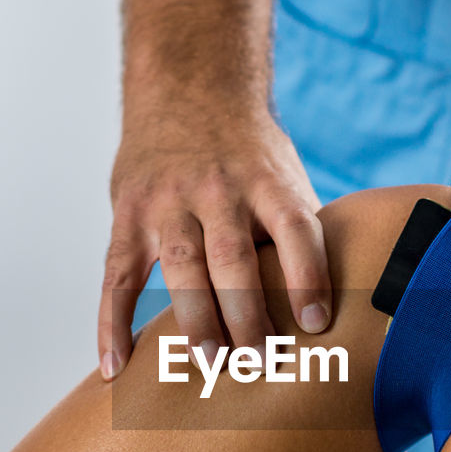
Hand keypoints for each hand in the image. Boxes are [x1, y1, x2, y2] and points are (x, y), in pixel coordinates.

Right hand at [98, 100, 332, 378]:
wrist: (190, 86)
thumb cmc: (251, 154)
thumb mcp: (284, 174)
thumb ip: (300, 232)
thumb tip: (339, 307)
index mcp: (267, 182)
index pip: (293, 228)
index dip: (307, 275)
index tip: (316, 324)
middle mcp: (218, 189)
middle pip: (232, 257)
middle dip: (246, 313)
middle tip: (259, 362)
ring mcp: (169, 200)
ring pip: (181, 267)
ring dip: (195, 319)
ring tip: (210, 364)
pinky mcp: (129, 213)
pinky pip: (118, 275)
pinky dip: (111, 322)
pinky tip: (116, 365)